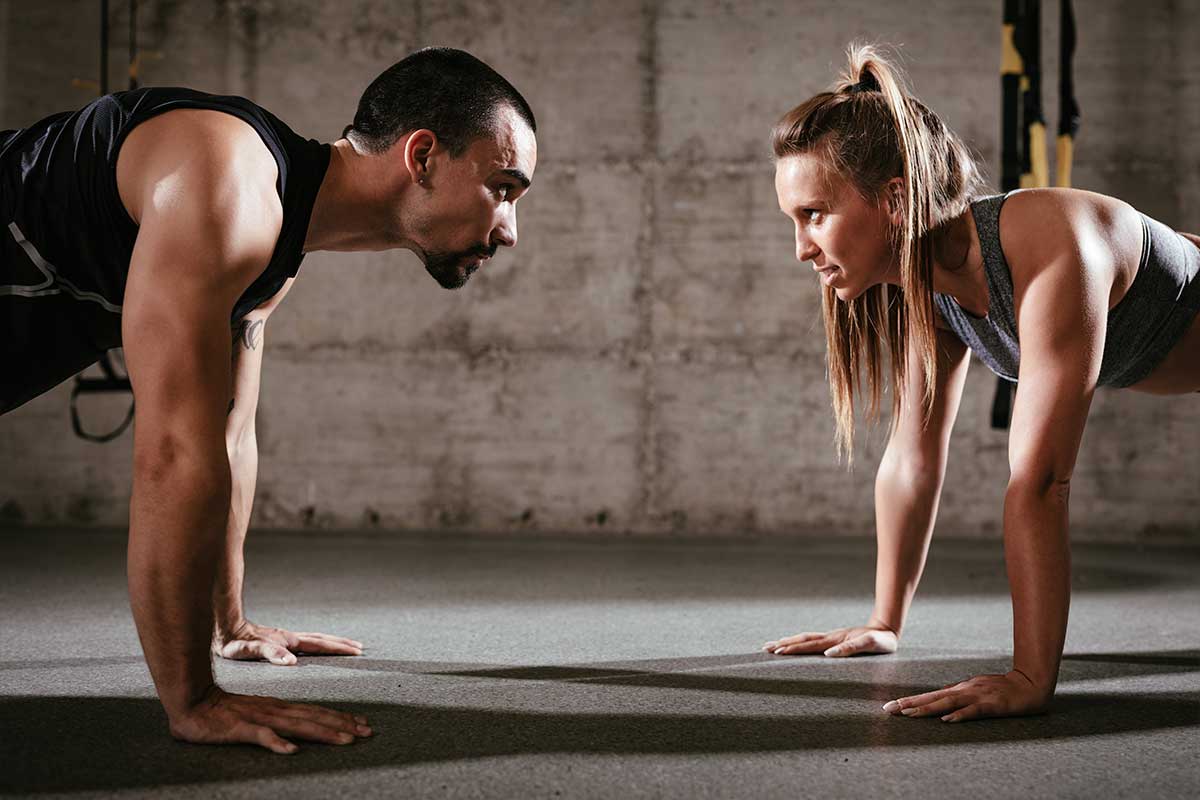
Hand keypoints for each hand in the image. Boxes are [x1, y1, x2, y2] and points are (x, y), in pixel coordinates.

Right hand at [168, 684, 371, 753]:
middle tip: (368, 732)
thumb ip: (276, 725)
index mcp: (279, 707)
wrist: (192, 703)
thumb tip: (297, 739)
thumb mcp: (256, 716)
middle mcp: (275, 710)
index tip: (362, 724)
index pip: (316, 712)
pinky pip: (261, 736)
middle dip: (344, 725)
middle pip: (315, 717)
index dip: (340, 718)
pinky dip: (276, 742)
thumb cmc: (222, 713)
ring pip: (298, 725)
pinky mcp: (241, 728)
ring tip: (345, 740)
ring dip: (323, 732)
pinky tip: (291, 750)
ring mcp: (259, 718)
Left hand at [213, 619, 362, 664]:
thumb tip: (293, 661)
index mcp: (287, 641)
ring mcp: (284, 637)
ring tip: (346, 645)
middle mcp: (289, 637)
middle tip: (361, 648)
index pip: (320, 644)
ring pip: (315, 638)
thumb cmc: (231, 642)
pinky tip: (315, 648)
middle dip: (342, 644)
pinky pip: (305, 641)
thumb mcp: (247, 650)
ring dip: (332, 642)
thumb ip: (270, 654)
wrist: (221, 626)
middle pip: (322, 639)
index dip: (339, 648)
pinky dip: (318, 643)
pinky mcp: (277, 640)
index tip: (357, 651)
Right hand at [763, 622, 897, 656]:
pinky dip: (800, 643)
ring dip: (789, 642)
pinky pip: (812, 641)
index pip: (809, 645)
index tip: (776, 651)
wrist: (887, 629)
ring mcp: (832, 638)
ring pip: (805, 639)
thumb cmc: (881, 640)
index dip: (792, 648)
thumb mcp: (870, 644)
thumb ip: (850, 649)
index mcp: (835, 640)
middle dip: (783, 644)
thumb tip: (828, 654)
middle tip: (765, 649)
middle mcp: (830, 638)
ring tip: (773, 646)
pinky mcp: (835, 640)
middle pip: (802, 640)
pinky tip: (794, 646)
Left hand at [883, 669, 1051, 721]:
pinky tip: (945, 720)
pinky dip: (959, 715)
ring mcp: (977, 696)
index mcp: (961, 688)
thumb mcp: (977, 688)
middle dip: (910, 704)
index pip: (931, 695)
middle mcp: (965, 690)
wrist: (1030, 684)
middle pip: (933, 697)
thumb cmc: (1003, 688)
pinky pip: (973, 711)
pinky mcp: (992, 705)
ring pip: (948, 703)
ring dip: (927, 708)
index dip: (911, 700)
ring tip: (908, 714)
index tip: (892, 705)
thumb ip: (959, 692)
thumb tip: (941, 695)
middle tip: (890, 709)